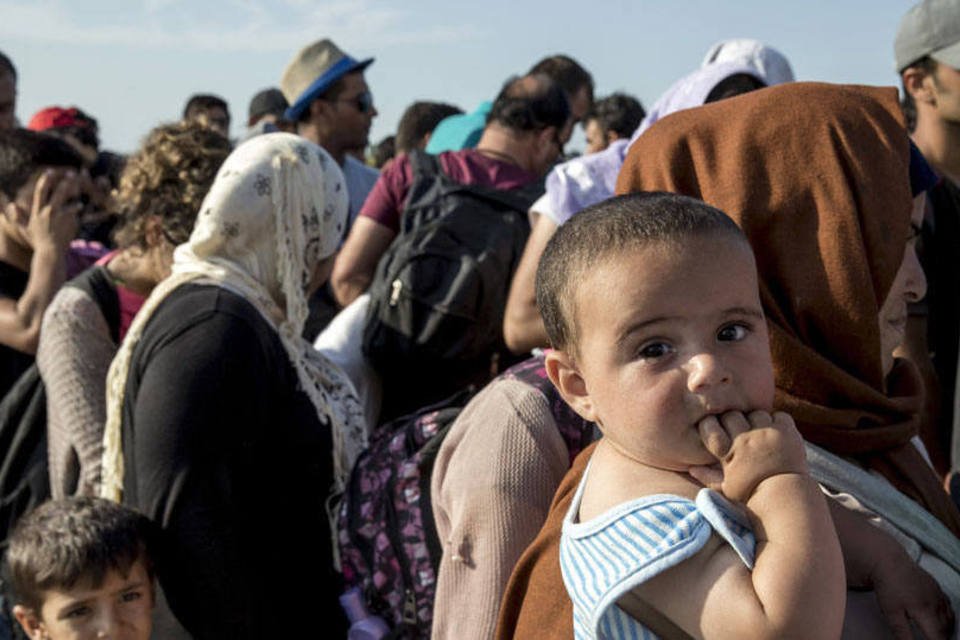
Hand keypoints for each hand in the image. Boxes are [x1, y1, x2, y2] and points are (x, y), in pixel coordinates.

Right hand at [25, 168, 82, 251]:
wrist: (50, 252)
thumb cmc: (38, 241)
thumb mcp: (25, 229)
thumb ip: (18, 217)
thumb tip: (12, 205)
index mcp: (37, 211)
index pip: (40, 191)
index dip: (45, 180)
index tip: (50, 171)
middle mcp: (48, 211)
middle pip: (56, 192)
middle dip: (64, 181)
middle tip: (71, 173)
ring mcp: (59, 216)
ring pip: (67, 198)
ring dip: (73, 189)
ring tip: (78, 186)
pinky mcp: (69, 220)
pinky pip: (75, 210)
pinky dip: (78, 207)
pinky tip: (80, 206)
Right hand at [688, 410, 806, 502]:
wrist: (785, 498)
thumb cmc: (752, 494)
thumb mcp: (726, 488)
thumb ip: (708, 476)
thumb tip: (691, 468)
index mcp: (728, 451)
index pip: (710, 425)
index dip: (710, 425)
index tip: (715, 430)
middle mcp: (746, 438)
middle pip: (732, 414)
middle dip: (732, 420)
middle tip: (738, 430)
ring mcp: (767, 433)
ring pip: (756, 413)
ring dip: (756, 420)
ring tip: (758, 432)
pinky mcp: (787, 432)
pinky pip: (779, 415)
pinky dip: (778, 422)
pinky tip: (775, 433)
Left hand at [871, 546, 953, 639]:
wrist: (889, 561)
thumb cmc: (888, 587)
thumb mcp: (891, 613)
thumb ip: (902, 632)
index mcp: (925, 611)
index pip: (938, 637)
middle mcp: (935, 603)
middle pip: (945, 629)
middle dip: (942, 639)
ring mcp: (938, 594)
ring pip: (949, 618)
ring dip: (946, 629)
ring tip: (938, 636)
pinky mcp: (936, 587)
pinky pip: (948, 606)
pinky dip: (947, 616)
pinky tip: (940, 619)